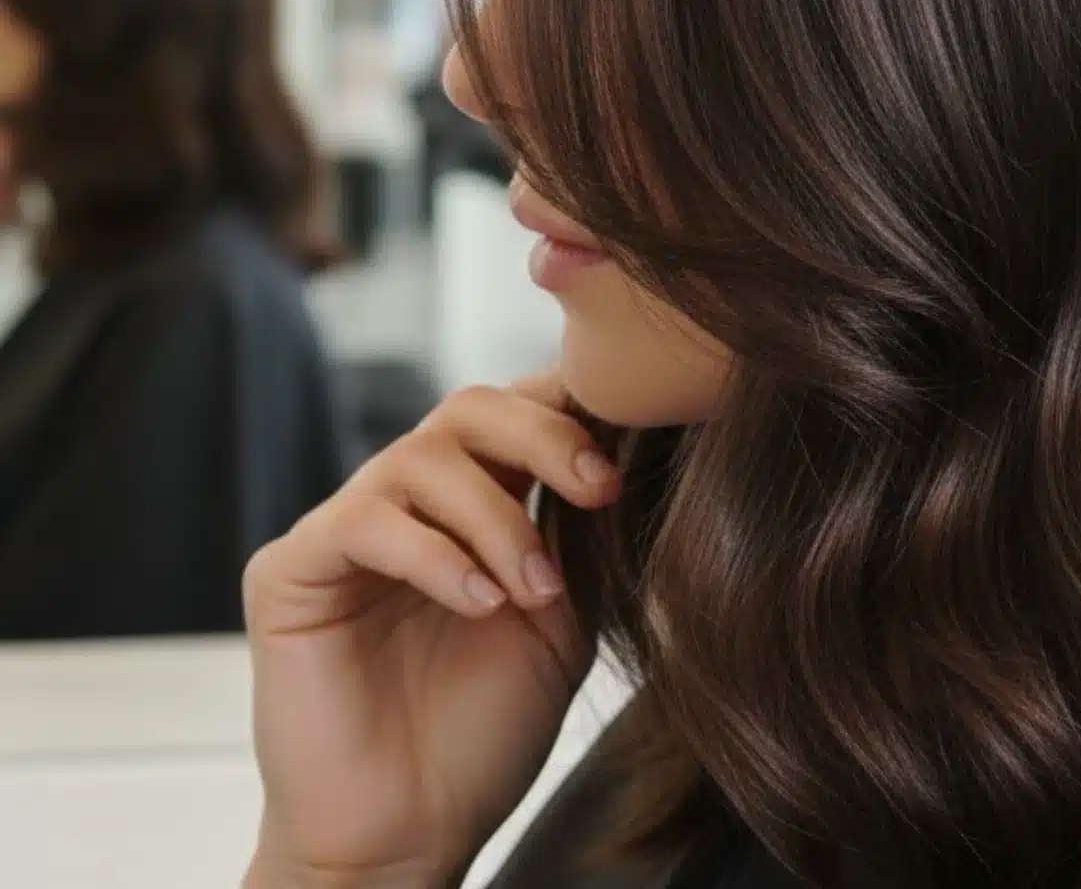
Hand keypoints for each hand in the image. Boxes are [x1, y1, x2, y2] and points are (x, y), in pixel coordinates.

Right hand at [243, 376, 620, 888]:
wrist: (412, 833)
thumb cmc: (484, 733)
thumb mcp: (564, 620)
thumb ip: (580, 533)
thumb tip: (625, 445)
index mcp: (475, 505)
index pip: (519, 410)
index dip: (577, 413)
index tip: (630, 462)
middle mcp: (407, 504)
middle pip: (471, 408)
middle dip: (546, 437)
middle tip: (598, 492)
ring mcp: (345, 531)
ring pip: (422, 457)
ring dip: (497, 520)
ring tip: (533, 595)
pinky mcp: (289, 571)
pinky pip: (363, 521)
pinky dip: (435, 556)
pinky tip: (480, 605)